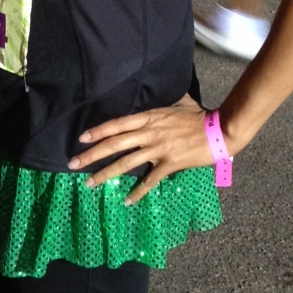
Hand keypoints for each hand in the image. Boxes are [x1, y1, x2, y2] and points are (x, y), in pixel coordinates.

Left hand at [68, 95, 209, 204]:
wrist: (220, 130)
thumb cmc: (199, 115)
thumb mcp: (178, 102)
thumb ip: (163, 101)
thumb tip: (158, 91)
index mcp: (149, 117)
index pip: (117, 124)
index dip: (98, 131)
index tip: (81, 138)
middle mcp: (149, 133)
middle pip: (114, 144)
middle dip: (92, 154)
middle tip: (73, 163)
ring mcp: (158, 149)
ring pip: (126, 162)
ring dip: (105, 173)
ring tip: (89, 183)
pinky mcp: (169, 164)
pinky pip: (150, 180)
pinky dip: (138, 192)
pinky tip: (126, 201)